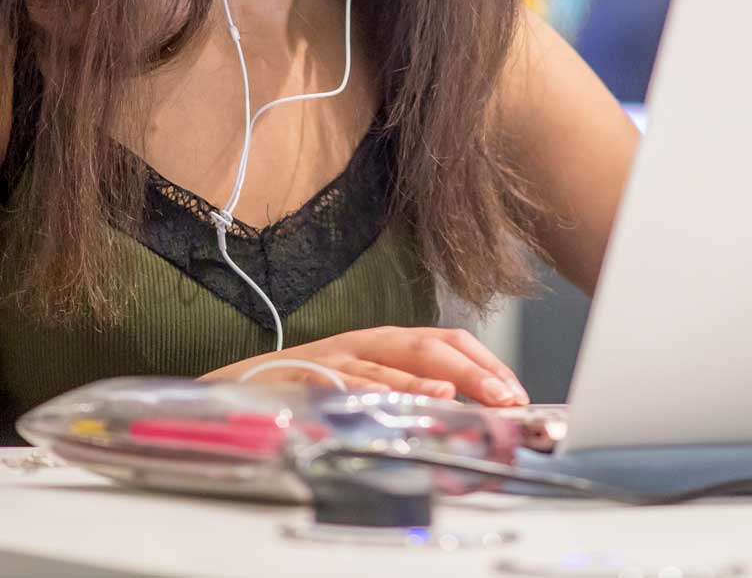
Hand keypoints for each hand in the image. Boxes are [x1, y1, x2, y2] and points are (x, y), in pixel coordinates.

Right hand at [203, 326, 528, 405]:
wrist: (235, 386)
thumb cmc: (307, 388)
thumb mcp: (366, 384)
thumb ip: (407, 391)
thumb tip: (464, 412)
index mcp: (385, 342)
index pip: (446, 340)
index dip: (485, 362)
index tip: (515, 392)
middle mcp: (367, 342)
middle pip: (429, 346)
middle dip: (474, 370)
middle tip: (506, 397)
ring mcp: (338, 357)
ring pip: (393, 360)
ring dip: (433, 380)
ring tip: (465, 394)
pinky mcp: (310, 375)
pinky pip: (349, 381)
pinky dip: (378, 390)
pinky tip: (402, 402)